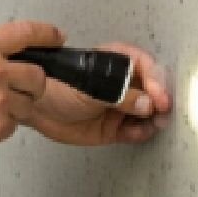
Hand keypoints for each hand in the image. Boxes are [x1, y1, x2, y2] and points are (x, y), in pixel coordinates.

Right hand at [0, 19, 64, 162]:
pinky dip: (1, 124)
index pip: (26, 33)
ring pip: (28, 103)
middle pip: (38, 75)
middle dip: (33, 82)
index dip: (47, 34)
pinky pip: (13, 125)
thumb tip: (2, 55)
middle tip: (22, 86)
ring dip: (15, 106)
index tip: (56, 36)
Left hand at [27, 42, 170, 146]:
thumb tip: (146, 103)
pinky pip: (134, 131)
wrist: (35, 107)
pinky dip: (141, 132)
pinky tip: (141, 131)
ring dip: (154, 118)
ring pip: (147, 113)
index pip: (147, 68)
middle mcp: (122, 84)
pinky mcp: (113, 128)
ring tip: (154, 123)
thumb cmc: (57, 86)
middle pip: (152, 91)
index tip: (159, 96)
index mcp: (117, 63)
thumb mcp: (90, 87)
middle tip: (162, 112)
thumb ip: (119, 95)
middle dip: (160, 102)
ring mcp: (119, 106)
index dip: (156, 81)